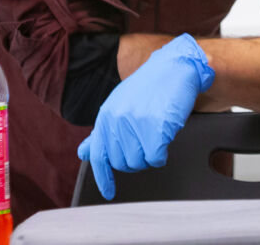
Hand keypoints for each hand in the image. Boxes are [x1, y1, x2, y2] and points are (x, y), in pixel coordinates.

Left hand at [77, 33, 214, 199]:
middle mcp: (117, 122)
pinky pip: (156, 159)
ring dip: (150, 156)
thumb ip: (103, 131)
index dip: (104, 178)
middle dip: (136, 160)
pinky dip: (162, 153)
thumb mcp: (119, 104)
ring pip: (139, 163)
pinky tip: (165, 137)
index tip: (109, 192)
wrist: (175, 67)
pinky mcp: (155, 129)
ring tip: (156, 137)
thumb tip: (84, 151)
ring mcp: (135, 126)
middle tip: (147, 145)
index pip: (98, 155)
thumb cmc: (151, 85)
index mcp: (106, 117)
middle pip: (122, 163)